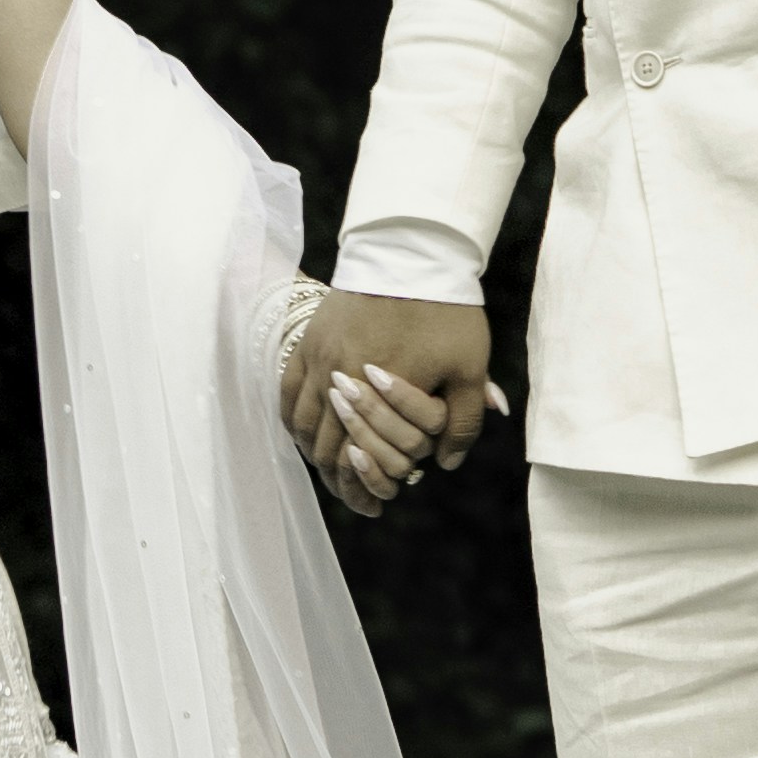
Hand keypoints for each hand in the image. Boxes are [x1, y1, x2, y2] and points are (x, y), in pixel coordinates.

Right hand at [287, 293, 496, 508]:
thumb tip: (445, 464)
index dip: (366, 489)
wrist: (411, 250)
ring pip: (304, 426)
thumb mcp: (469, 368)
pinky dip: (295, 424)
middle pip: (327, 448)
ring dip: (316, 455)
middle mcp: (342, 380)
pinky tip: (308, 436)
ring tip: (332, 472)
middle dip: (340, 481)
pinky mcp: (309, 342)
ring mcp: (318, 360)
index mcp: (382, 392)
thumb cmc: (446, 310)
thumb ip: (461, 422)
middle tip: (354, 498)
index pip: (359, 458)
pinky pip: (288, 394)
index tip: (379, 506)